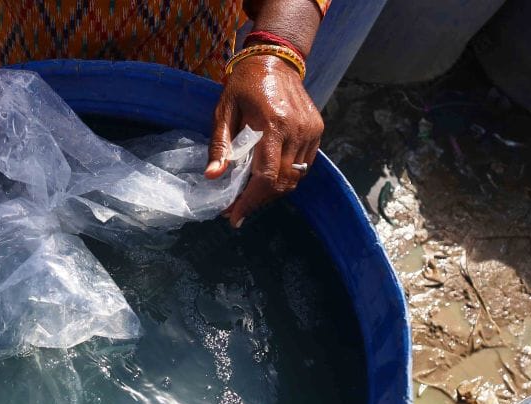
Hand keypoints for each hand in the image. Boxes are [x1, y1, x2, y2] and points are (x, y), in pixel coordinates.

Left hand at [205, 55, 322, 227]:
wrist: (275, 60)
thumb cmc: (244, 86)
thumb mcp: (224, 112)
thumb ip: (220, 146)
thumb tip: (213, 177)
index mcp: (272, 124)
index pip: (266, 176)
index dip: (250, 201)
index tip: (235, 217)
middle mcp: (297, 130)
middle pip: (282, 183)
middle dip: (258, 201)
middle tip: (237, 209)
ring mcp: (311, 131)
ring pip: (295, 178)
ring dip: (272, 192)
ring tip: (250, 196)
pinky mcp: (317, 131)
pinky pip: (304, 166)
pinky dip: (286, 177)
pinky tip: (267, 178)